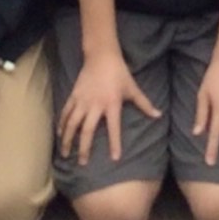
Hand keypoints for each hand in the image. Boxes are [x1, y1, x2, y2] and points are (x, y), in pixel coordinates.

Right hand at [57, 49, 160, 165]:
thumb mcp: (133, 88)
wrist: (101, 56)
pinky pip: (66, 112)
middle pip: (87, 130)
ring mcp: (82, 101)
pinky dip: (62, 123)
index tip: (114, 158)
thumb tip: (159, 115)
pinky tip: (59, 134)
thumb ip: (145, 104)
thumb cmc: (119, 73)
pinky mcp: (74, 95)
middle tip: (83, 163)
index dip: (115, 143)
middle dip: (84, 148)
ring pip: (72, 123)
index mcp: (112, 104)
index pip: (114, 128)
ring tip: (66, 154)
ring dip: (68, 140)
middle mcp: (95, 105)